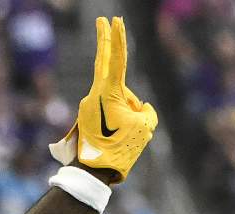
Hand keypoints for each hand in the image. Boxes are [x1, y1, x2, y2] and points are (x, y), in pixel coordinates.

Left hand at [49, 17, 158, 181]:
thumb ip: (144, 109)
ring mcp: (90, 106)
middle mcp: (94, 95)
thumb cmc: (119, 148)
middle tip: (104, 20)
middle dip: (107, 42)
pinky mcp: (89, 117)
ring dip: (127, 112)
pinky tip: (118, 138)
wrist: (94, 172)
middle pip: (106, 64)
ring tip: (120, 136)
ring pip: (118, 99)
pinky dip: (121, 119)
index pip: (115, 59)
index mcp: (106, 93)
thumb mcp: (145, 125)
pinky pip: (112, 112)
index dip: (116, 38)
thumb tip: (137, 106)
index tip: (114, 21)